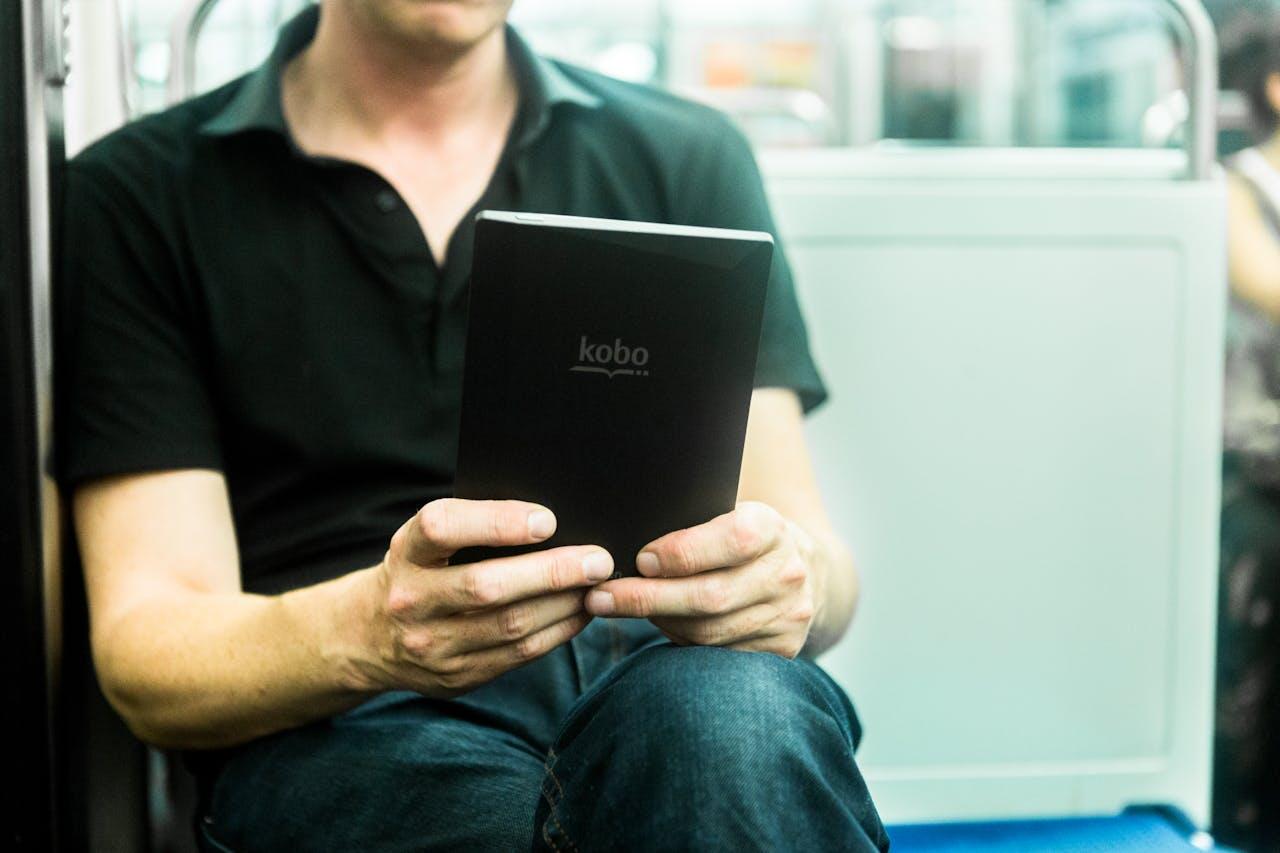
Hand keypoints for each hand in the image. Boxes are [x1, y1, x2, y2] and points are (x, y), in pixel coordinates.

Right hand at [352, 498, 612, 696]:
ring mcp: (430, 645)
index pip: (442, 528)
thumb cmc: (418, 569)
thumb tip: (552, 522)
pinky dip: (557, 631)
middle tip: (599, 560)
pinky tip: (580, 612)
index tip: (547, 520)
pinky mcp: (455, 677)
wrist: (368, 636)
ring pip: (509, 626)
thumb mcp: (424, 541)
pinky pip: (518, 655)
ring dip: (564, 604)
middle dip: (551, 572)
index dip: (496, 522)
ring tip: (599, 584)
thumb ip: (472, 527)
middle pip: (486, 586)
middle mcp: (411, 600)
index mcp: (405, 553)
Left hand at [584, 502, 819, 657]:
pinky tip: (656, 625)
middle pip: (711, 596)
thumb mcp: (731, 512)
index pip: (733, 539)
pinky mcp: (782, 649)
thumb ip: (692, 519)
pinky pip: (718, 652)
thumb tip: (626, 528)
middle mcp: (787, 574)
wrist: (805, 572)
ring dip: (656, 621)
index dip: (682, 552)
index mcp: (774, 528)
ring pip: (710, 631)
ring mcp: (787, 616)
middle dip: (648, 598)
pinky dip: (681, 640)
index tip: (640, 559)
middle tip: (601, 597)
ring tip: (615, 609)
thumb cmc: (745, 537)